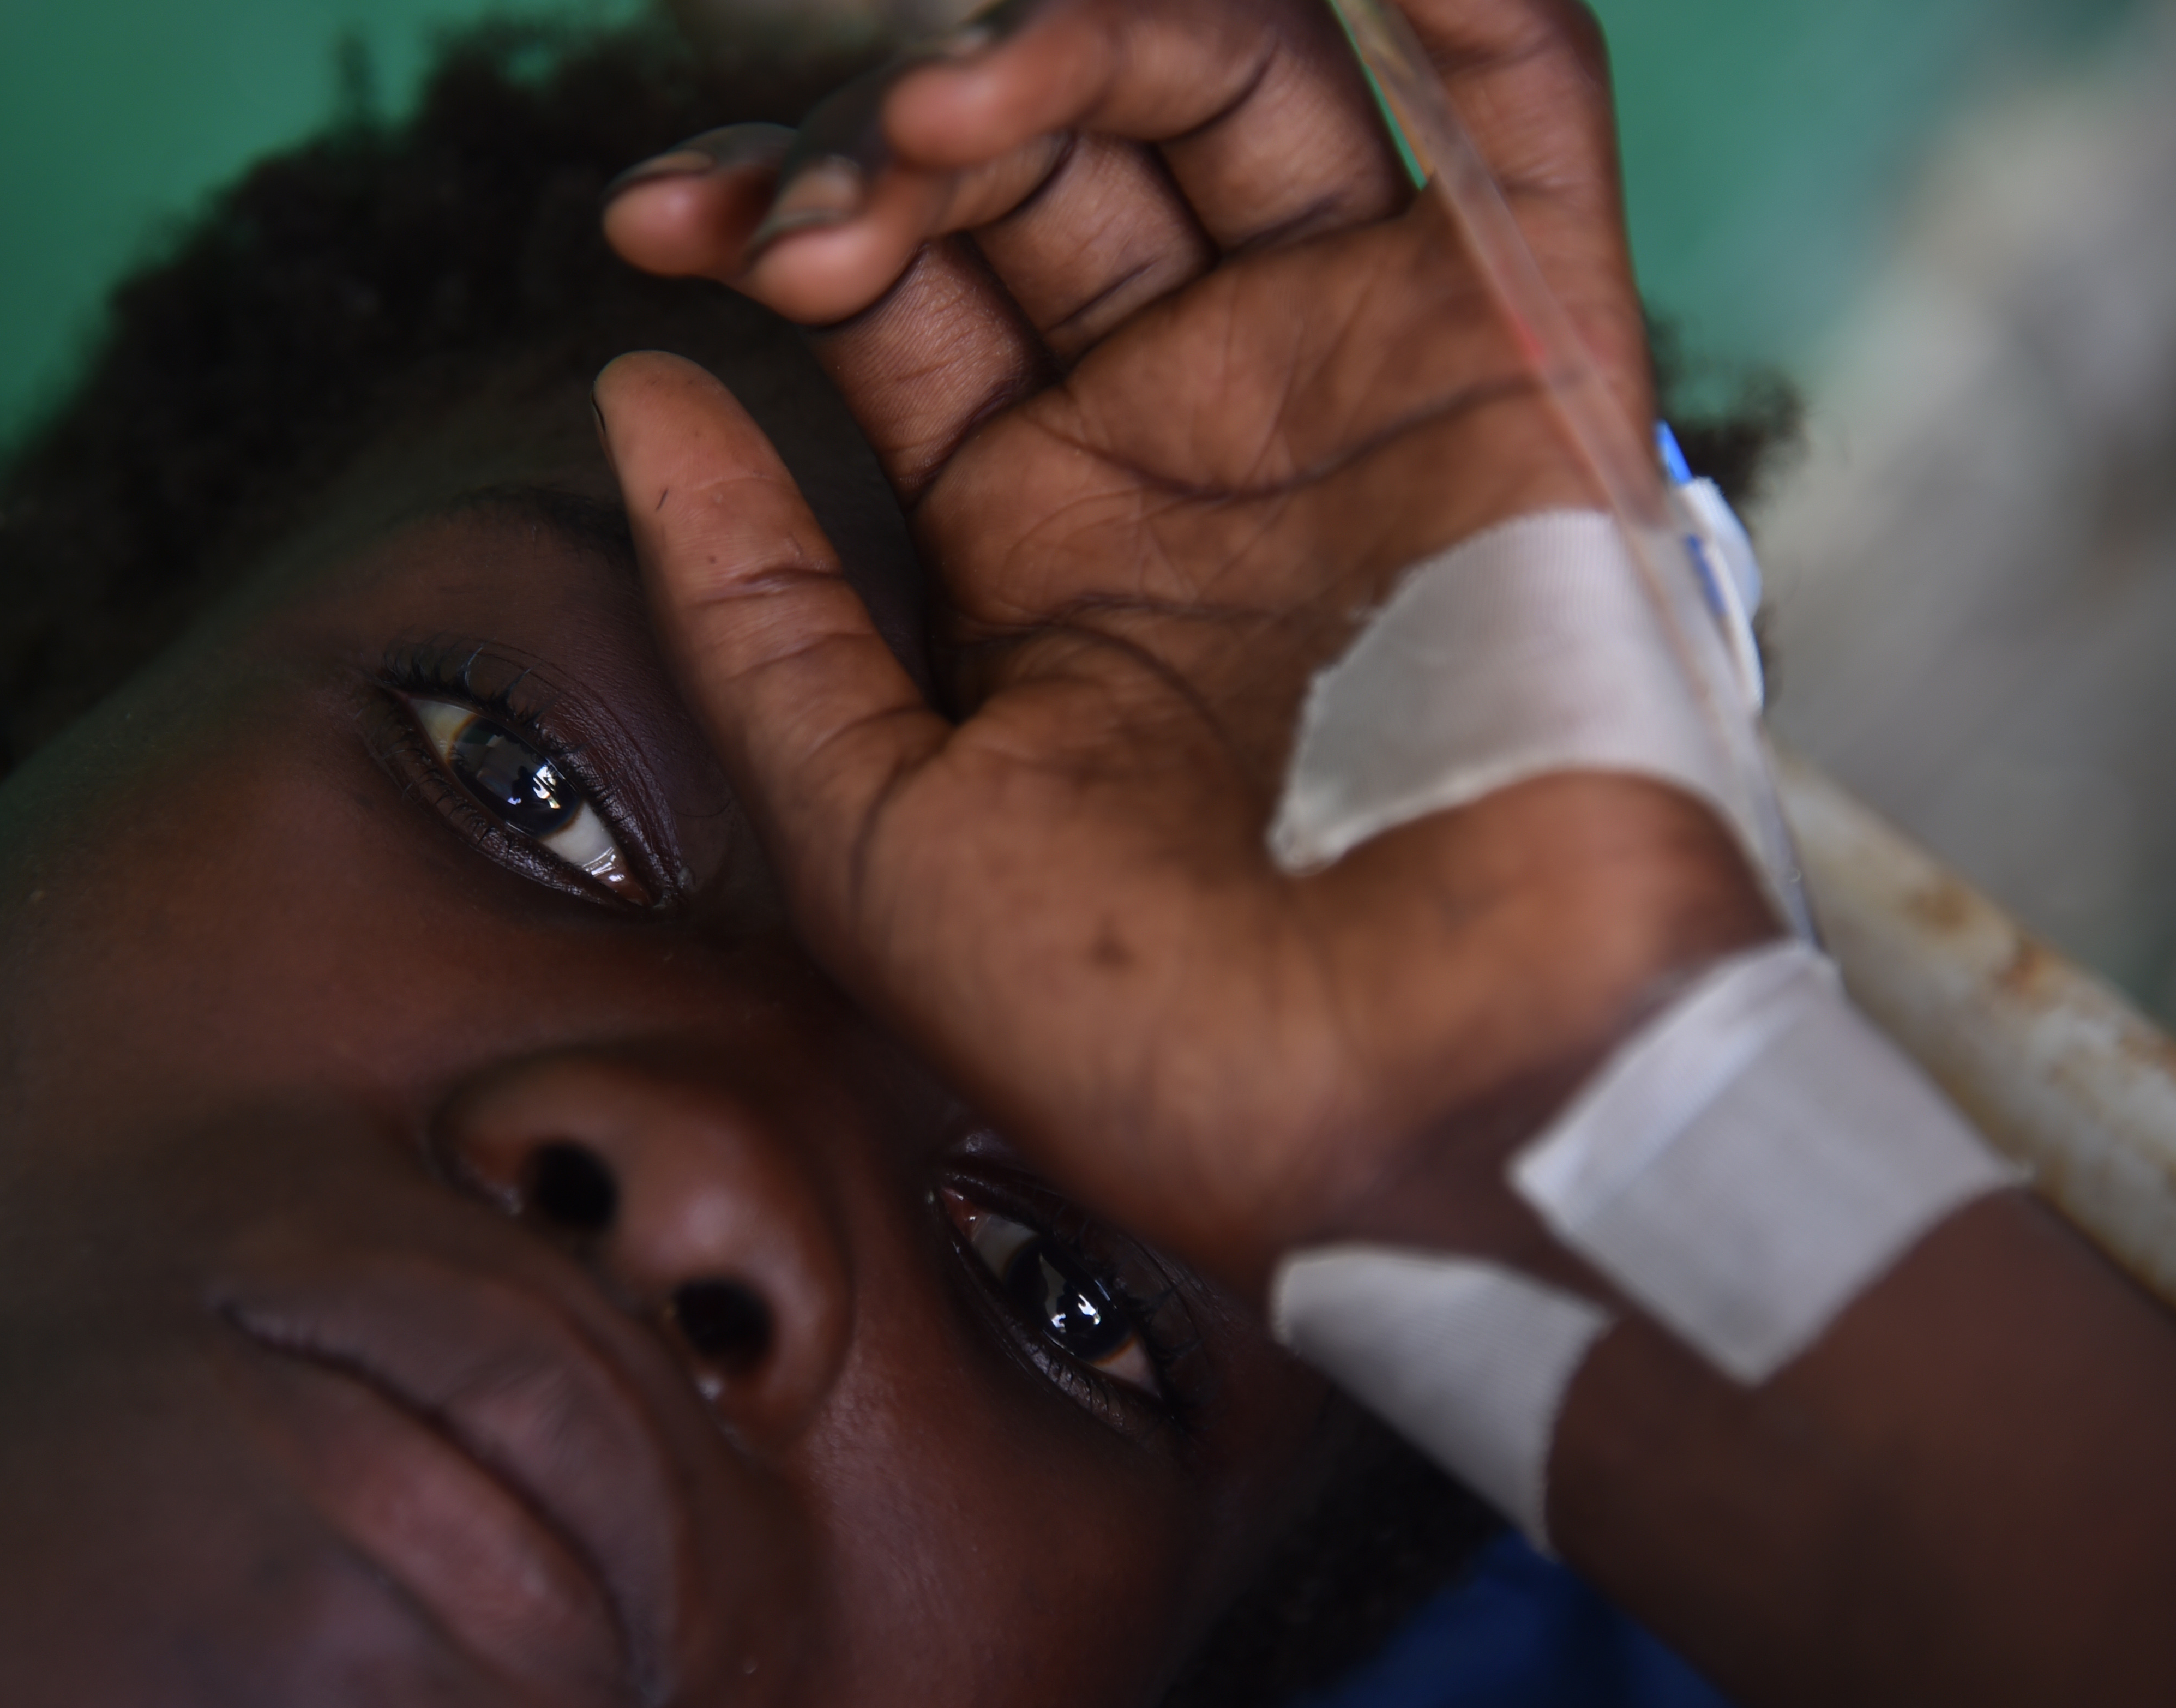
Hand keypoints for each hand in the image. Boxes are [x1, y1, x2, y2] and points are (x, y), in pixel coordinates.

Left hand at [595, 0, 1773, 1292]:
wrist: (1409, 1128)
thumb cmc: (1142, 1031)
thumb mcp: (874, 833)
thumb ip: (752, 610)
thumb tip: (637, 385)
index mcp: (1043, 528)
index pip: (898, 281)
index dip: (772, 212)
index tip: (654, 221)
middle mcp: (1200, 431)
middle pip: (1050, 160)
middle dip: (900, 129)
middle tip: (824, 193)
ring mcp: (1367, 383)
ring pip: (1244, 95)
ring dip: (1091, 36)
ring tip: (952, 99)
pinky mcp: (1538, 372)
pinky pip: (1528, 131)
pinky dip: (1472, 7)